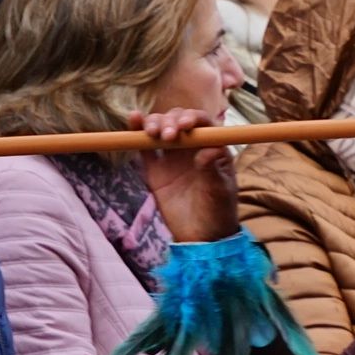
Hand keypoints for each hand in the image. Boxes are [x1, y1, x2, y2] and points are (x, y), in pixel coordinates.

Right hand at [132, 109, 238, 242]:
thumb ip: (213, 170)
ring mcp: (172, 156)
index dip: (193, 118)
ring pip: (160, 129)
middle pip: (178, 121)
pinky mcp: (155, 169)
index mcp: (212, 147)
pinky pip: (145, 147)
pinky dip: (138, 131)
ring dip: (155, 123)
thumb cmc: (218, 212)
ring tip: (153, 134)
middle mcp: (192, 147)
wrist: (201, 237)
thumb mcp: (220, 191)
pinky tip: (134, 119)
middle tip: (168, 136)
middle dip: (171, 121)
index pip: (203, 124)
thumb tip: (207, 150)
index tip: (185, 125)